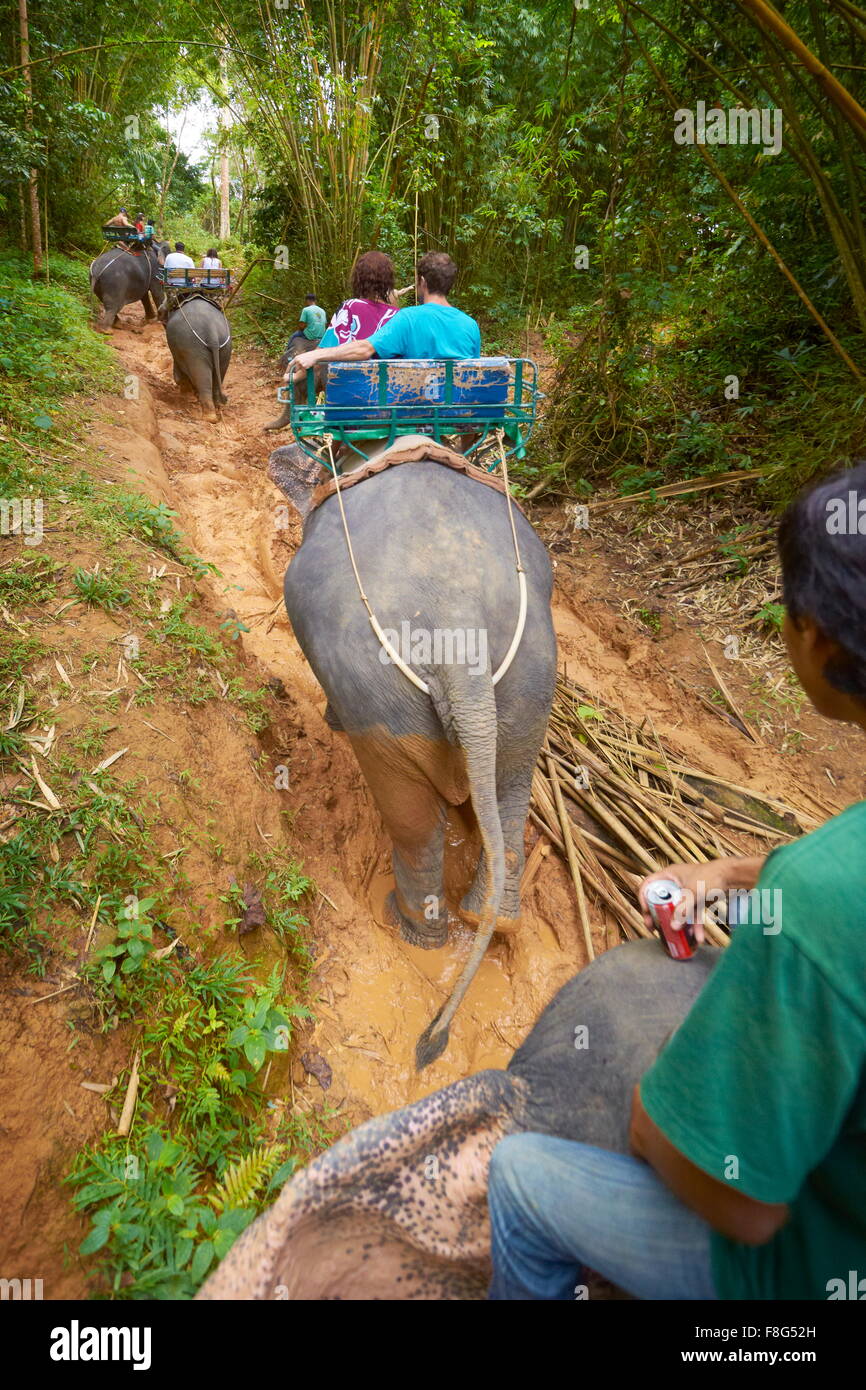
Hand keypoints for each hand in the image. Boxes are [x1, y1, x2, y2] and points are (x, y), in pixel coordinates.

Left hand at [285, 350, 318, 379]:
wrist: (314, 355)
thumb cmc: (308, 357)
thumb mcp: (301, 357)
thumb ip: (297, 361)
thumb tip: (295, 368)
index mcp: (296, 358)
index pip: (290, 364)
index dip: (288, 369)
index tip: (286, 373)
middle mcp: (297, 360)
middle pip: (295, 369)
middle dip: (296, 372)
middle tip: (298, 373)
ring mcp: (301, 363)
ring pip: (300, 370)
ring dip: (302, 370)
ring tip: (306, 365)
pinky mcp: (304, 366)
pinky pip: (304, 370)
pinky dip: (306, 369)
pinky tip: (308, 365)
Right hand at [636, 856, 765, 938]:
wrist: (733, 876)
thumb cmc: (711, 877)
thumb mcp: (693, 893)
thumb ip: (683, 910)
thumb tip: (673, 928)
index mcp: (669, 875)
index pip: (648, 885)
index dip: (644, 899)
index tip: (646, 914)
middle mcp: (675, 883)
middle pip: (661, 901)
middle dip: (659, 917)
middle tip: (654, 929)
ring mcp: (687, 893)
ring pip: (677, 911)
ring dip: (677, 925)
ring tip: (674, 938)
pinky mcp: (698, 900)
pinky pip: (692, 915)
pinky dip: (695, 926)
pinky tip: (698, 939)